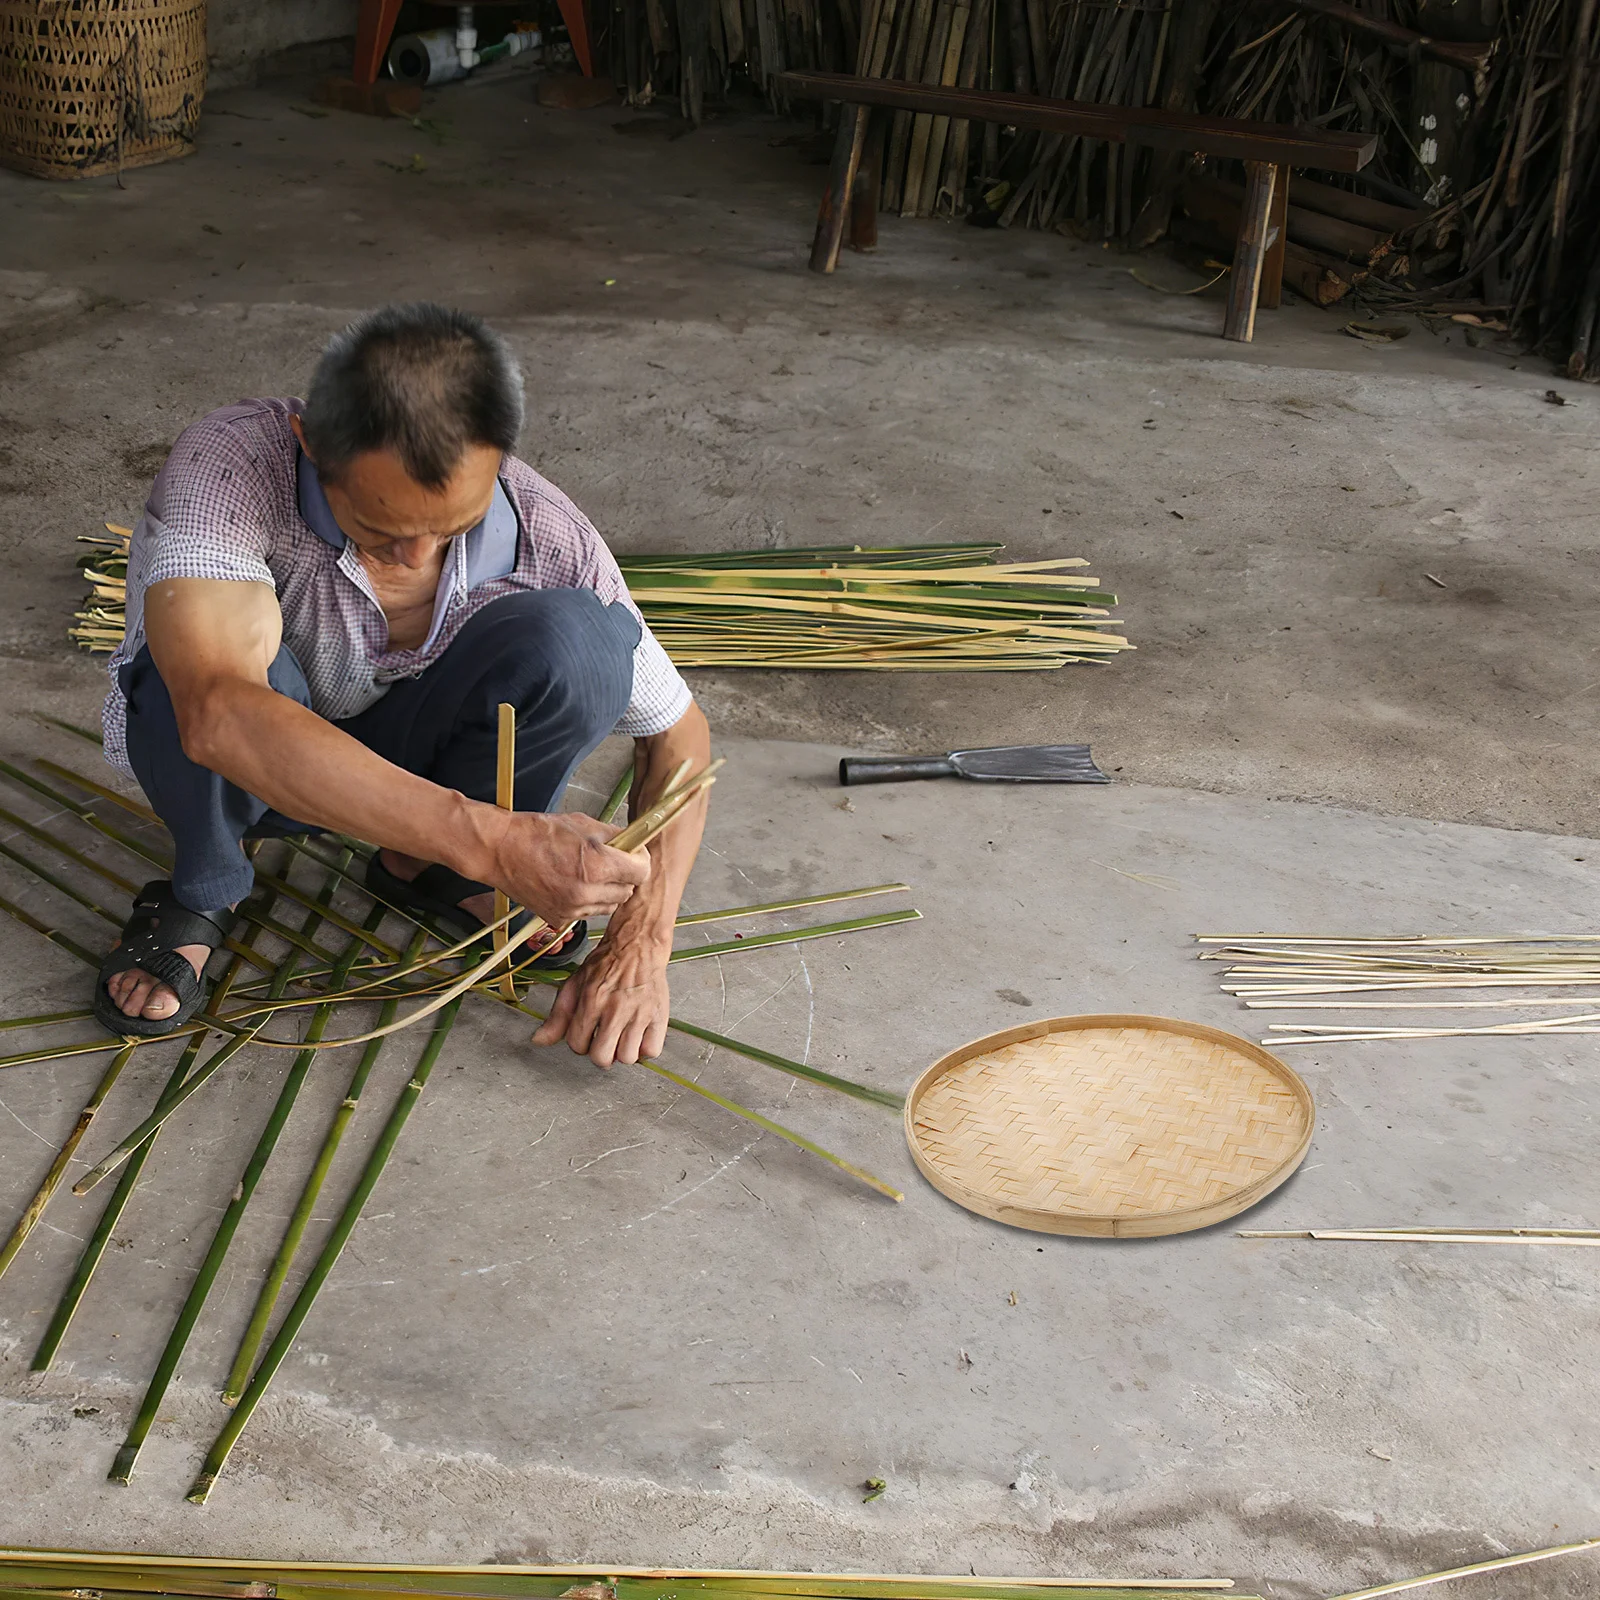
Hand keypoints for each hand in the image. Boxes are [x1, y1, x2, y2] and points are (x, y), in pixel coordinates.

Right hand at [491, 812, 648, 927]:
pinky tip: (572, 884)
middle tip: (610, 862)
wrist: (501, 850)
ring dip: (607, 891)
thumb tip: (635, 844)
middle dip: (624, 876)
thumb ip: (615, 837)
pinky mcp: (559, 919)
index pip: (641, 872)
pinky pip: (587, 913)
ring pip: (609, 905)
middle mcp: (586, 892)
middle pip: (628, 891)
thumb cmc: (538, 832)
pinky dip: (587, 901)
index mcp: (596, 865)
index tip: (634, 854)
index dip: (639, 860)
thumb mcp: (583, 823)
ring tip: (589, 873)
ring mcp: (572, 909)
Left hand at [532, 920, 670, 1067]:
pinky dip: (644, 1049)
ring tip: (622, 1038)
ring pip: (627, 1057)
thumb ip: (557, 1016)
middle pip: (602, 1057)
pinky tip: (638, 1036)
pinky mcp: (659, 1015)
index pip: (577, 1044)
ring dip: (622, 1052)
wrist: (637, 944)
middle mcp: (616, 1009)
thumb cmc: (607, 963)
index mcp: (592, 1000)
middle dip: (599, 1054)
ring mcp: (639, 1013)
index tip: (586, 1034)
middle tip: (604, 1042)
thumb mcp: (575, 984)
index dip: (579, 1043)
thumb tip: (539, 1040)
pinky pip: (651, 1050)